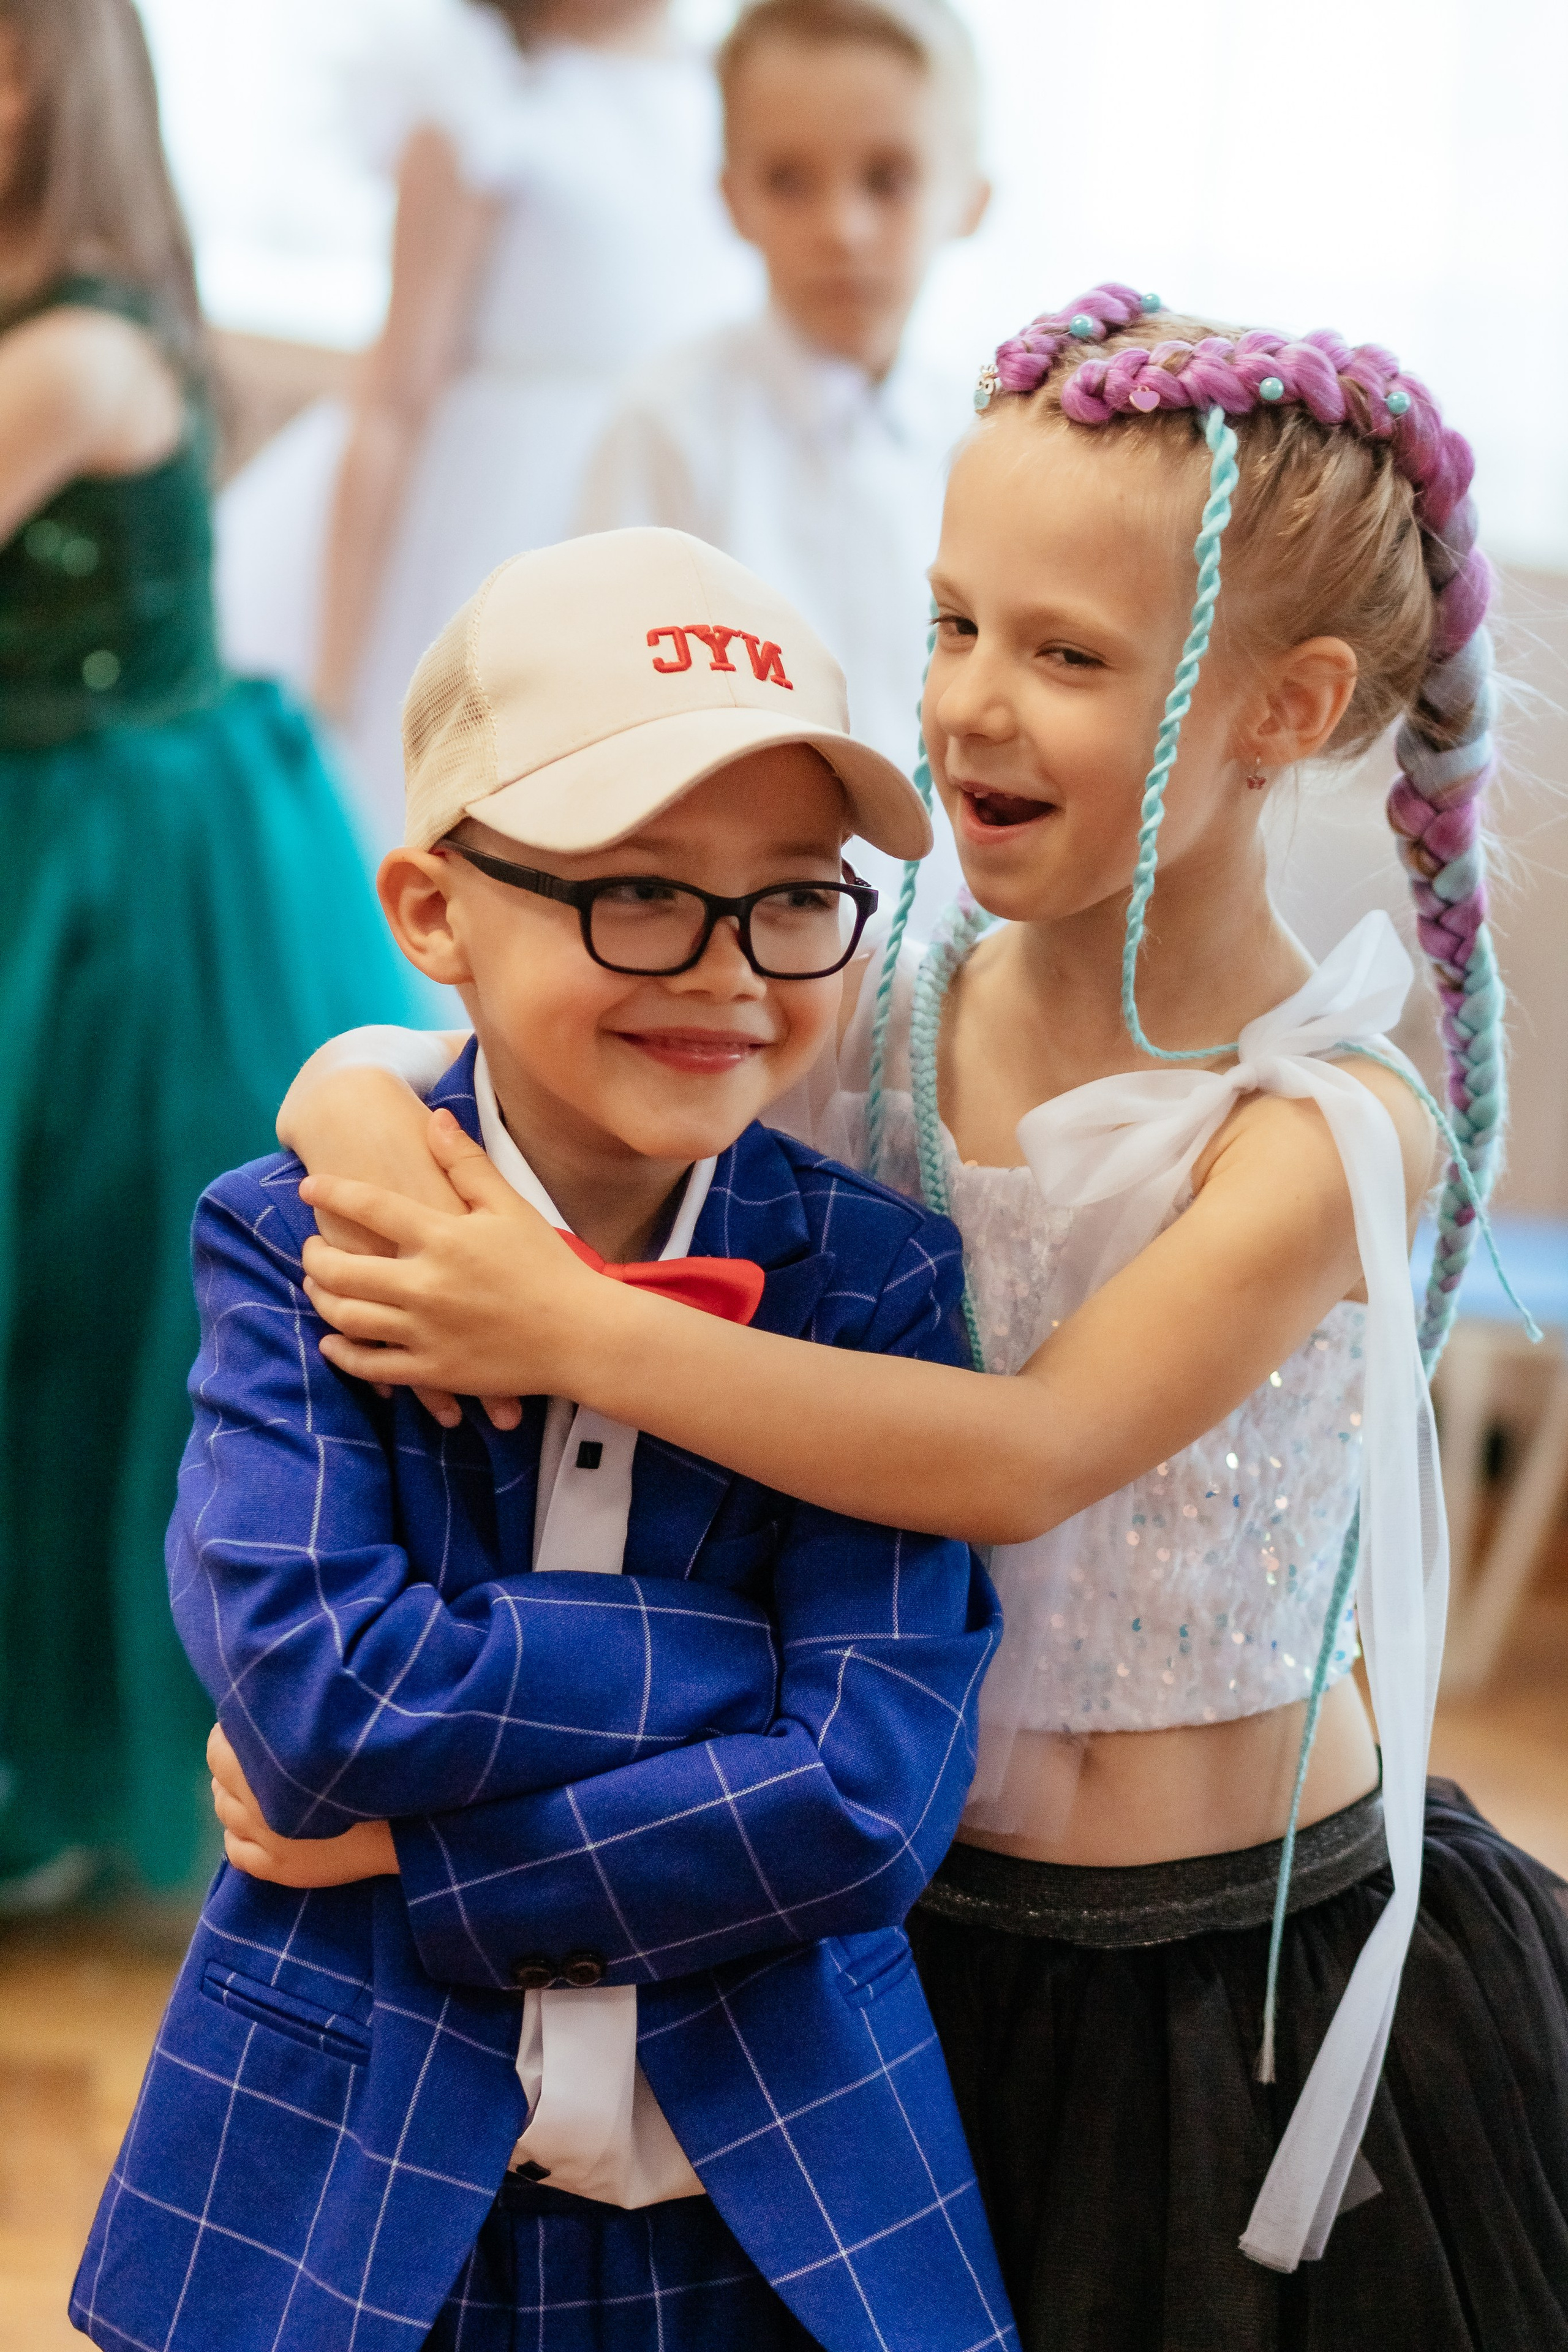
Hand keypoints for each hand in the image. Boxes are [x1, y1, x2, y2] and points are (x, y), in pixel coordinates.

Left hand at [208, 1724, 398, 1886]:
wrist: (404, 1824)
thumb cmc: (372, 1768)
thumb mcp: (329, 1733)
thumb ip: (290, 1723)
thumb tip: (263, 1708)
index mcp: (267, 1769)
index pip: (218, 1749)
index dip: (230, 1735)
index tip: (249, 1725)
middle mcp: (256, 1806)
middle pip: (219, 1783)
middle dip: (231, 1766)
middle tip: (256, 1757)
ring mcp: (265, 1842)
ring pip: (225, 1815)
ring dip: (232, 1799)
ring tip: (256, 1789)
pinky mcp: (277, 1870)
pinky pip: (234, 1851)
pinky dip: (236, 1836)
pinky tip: (252, 1828)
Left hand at [299, 1109, 605, 1403]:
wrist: (583, 1335)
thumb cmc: (550, 1266)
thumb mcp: (512, 1206)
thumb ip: (467, 1164)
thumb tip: (434, 1119)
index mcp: (442, 1238)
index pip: (368, 1206)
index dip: (331, 1193)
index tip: (308, 1187)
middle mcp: (424, 1285)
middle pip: (341, 1268)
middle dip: (315, 1255)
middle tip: (311, 1247)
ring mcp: (425, 1332)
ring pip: (346, 1317)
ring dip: (321, 1298)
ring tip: (317, 1285)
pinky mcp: (433, 1371)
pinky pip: (370, 1365)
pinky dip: (342, 1353)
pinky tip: (333, 1341)